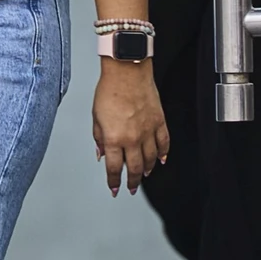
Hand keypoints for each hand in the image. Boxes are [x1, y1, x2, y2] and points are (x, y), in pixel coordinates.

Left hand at [93, 58, 169, 196]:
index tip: (114, 188)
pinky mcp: (159, 122)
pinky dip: (163, 154)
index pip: (114, 168)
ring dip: (148, 170)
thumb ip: (100, 137)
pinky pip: (164, 143)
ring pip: (151, 159)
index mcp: (114, 139)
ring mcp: (148, 131)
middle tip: (131, 188)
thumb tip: (102, 152)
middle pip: (135, 169)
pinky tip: (161, 159)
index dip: (114, 182)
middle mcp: (132, 138)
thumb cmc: (109, 90)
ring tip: (145, 174)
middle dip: (133, 182)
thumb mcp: (96, 117)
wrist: (127, 71)